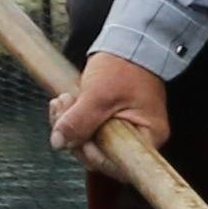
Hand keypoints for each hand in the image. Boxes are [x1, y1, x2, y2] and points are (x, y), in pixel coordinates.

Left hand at [45, 52, 174, 162]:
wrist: (130, 44)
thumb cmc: (124, 67)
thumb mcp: (99, 94)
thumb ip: (79, 121)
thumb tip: (59, 143)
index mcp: (148, 136)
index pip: (118, 164)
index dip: (92, 155)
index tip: (77, 137)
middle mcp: (140, 139)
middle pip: (101, 155)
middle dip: (75, 135)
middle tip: (62, 107)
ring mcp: (126, 131)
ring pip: (91, 143)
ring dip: (70, 125)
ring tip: (63, 100)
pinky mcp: (113, 123)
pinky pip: (90, 131)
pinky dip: (74, 119)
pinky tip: (66, 102)